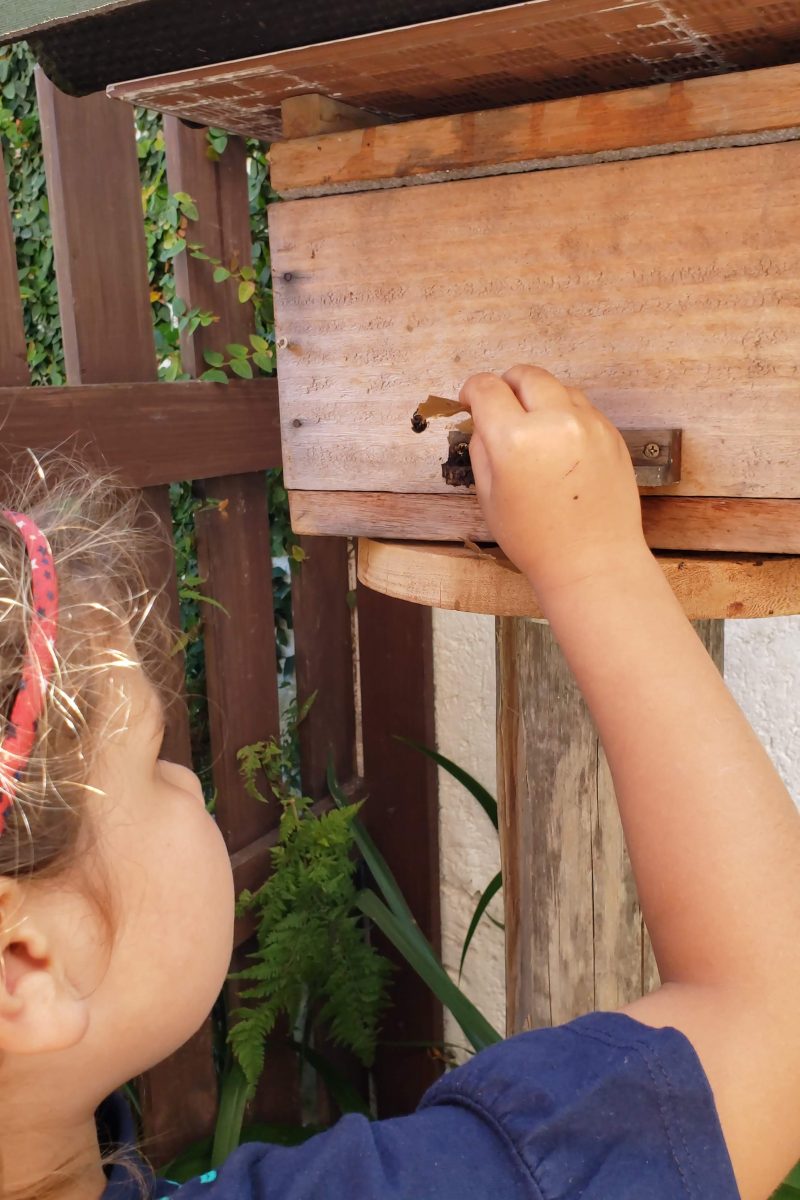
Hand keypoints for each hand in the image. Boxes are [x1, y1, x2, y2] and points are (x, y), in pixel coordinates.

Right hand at [459, 365, 648, 597]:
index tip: (470, 400)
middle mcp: (555, 422)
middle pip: (526, 375)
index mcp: (515, 440)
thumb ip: (483, 447)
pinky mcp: (611, 434)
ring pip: (557, 387)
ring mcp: (589, 424)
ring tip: (533, 428)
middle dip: (507, 384)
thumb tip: (484, 418)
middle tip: (500, 406)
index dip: (473, 390)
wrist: (592, 562)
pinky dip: (565, 415)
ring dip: (539, 398)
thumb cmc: (534, 539)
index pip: (487, 389)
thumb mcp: (489, 496)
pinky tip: (559, 446)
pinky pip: (582, 408)